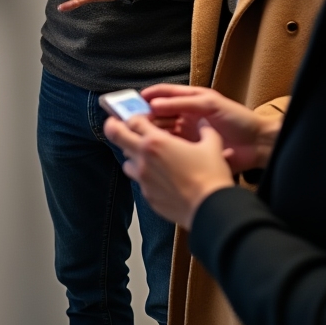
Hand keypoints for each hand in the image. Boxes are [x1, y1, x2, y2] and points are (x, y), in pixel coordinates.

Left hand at [105, 113, 233, 228]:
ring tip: (146, 155)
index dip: (134, 115)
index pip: (133, 120)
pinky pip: (138, 181)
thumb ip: (205, 129)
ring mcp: (143, 178)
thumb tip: (204, 122)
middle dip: (113, 126)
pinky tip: (159, 176)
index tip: (138, 116)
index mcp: (157, 141)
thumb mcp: (212, 145)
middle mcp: (144, 157)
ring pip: (125, 160)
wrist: (210, 209)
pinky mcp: (147, 196)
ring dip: (131, 154)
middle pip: (115, 134)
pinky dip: (144, 175)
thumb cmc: (211, 175)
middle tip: (117, 124)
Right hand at [141, 85, 281, 172]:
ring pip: (162, 131)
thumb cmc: (238, 119)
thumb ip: (183, 103)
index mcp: (190, 99)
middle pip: (159, 113)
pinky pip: (171, 147)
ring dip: (151, 132)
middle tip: (129, 121)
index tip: (130, 101)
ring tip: (137, 136)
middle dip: (144, 115)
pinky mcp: (191, 150)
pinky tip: (152, 151)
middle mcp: (186, 115)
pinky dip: (160, 147)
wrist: (257, 145)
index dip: (147, 96)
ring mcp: (188, 133)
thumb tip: (154, 104)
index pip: (163, 94)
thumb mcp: (210, 104)